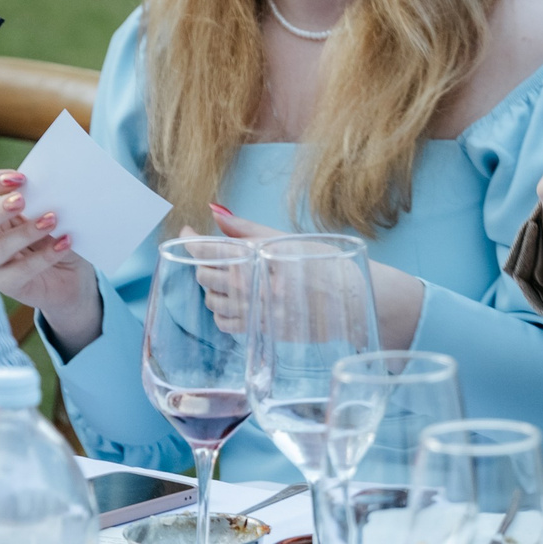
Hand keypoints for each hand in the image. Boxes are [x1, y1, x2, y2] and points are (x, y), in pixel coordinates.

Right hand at [0, 170, 100, 356]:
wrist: (71, 276)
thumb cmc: (54, 235)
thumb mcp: (49, 213)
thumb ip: (42, 200)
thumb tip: (51, 183)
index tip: (20, 178)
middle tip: (22, 199)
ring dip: (26, 232)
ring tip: (52, 220)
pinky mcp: (6, 284)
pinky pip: (21, 270)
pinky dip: (45, 256)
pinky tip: (64, 243)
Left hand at [207, 204, 427, 350]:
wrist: (355, 301)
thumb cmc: (327, 264)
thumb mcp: (290, 240)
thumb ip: (248, 230)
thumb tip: (215, 211)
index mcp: (263, 257)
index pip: (212, 251)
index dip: (192, 242)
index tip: (186, 235)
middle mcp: (258, 287)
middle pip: (207, 276)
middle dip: (202, 263)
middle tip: (212, 254)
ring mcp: (259, 312)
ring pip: (213, 301)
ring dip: (211, 288)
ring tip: (227, 276)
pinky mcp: (263, 332)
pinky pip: (225, 323)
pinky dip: (222, 311)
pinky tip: (233, 301)